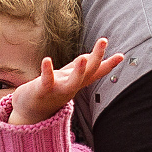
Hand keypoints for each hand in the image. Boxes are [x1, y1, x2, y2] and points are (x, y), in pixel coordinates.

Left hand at [9, 38, 123, 124]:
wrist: (29, 111)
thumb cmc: (48, 91)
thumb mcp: (65, 78)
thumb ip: (76, 68)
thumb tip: (90, 56)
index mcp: (76, 82)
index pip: (95, 72)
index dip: (108, 64)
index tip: (122, 55)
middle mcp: (71, 87)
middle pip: (88, 72)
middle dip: (97, 57)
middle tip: (104, 41)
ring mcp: (58, 90)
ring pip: (73, 81)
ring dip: (79, 70)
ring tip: (84, 57)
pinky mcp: (43, 90)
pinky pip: (46, 81)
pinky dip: (47, 70)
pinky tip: (47, 59)